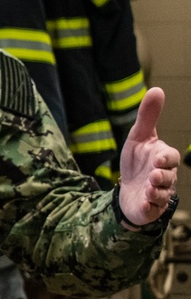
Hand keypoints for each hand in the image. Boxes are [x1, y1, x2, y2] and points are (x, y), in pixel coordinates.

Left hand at [118, 87, 179, 225]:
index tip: (158, 158)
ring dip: (155, 191)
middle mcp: (165, 177)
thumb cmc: (137, 162)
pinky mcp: (149, 208)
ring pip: (162, 194)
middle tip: (153, 174)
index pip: (171, 157)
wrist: (127, 190)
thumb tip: (157, 89)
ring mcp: (158, 194)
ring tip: (147, 188)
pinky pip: (152, 209)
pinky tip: (143, 203)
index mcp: (163, 159)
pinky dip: (148, 206)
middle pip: (169, 176)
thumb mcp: (138, 138)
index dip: (166, 158)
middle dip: (162, 176)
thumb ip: (148, 117)